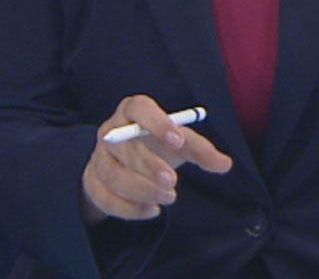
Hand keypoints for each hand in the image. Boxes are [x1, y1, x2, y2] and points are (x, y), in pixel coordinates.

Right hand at [81, 94, 232, 224]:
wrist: (122, 162)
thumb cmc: (153, 145)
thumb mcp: (178, 143)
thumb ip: (200, 150)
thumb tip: (224, 164)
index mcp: (131, 112)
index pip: (138, 108)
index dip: (156, 122)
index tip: (177, 140)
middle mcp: (110, 131)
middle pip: (123, 146)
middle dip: (148, 165)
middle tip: (173, 181)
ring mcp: (99, 158)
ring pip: (112, 174)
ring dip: (141, 189)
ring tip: (168, 197)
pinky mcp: (93, 182)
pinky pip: (106, 197)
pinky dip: (130, 208)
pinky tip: (152, 211)